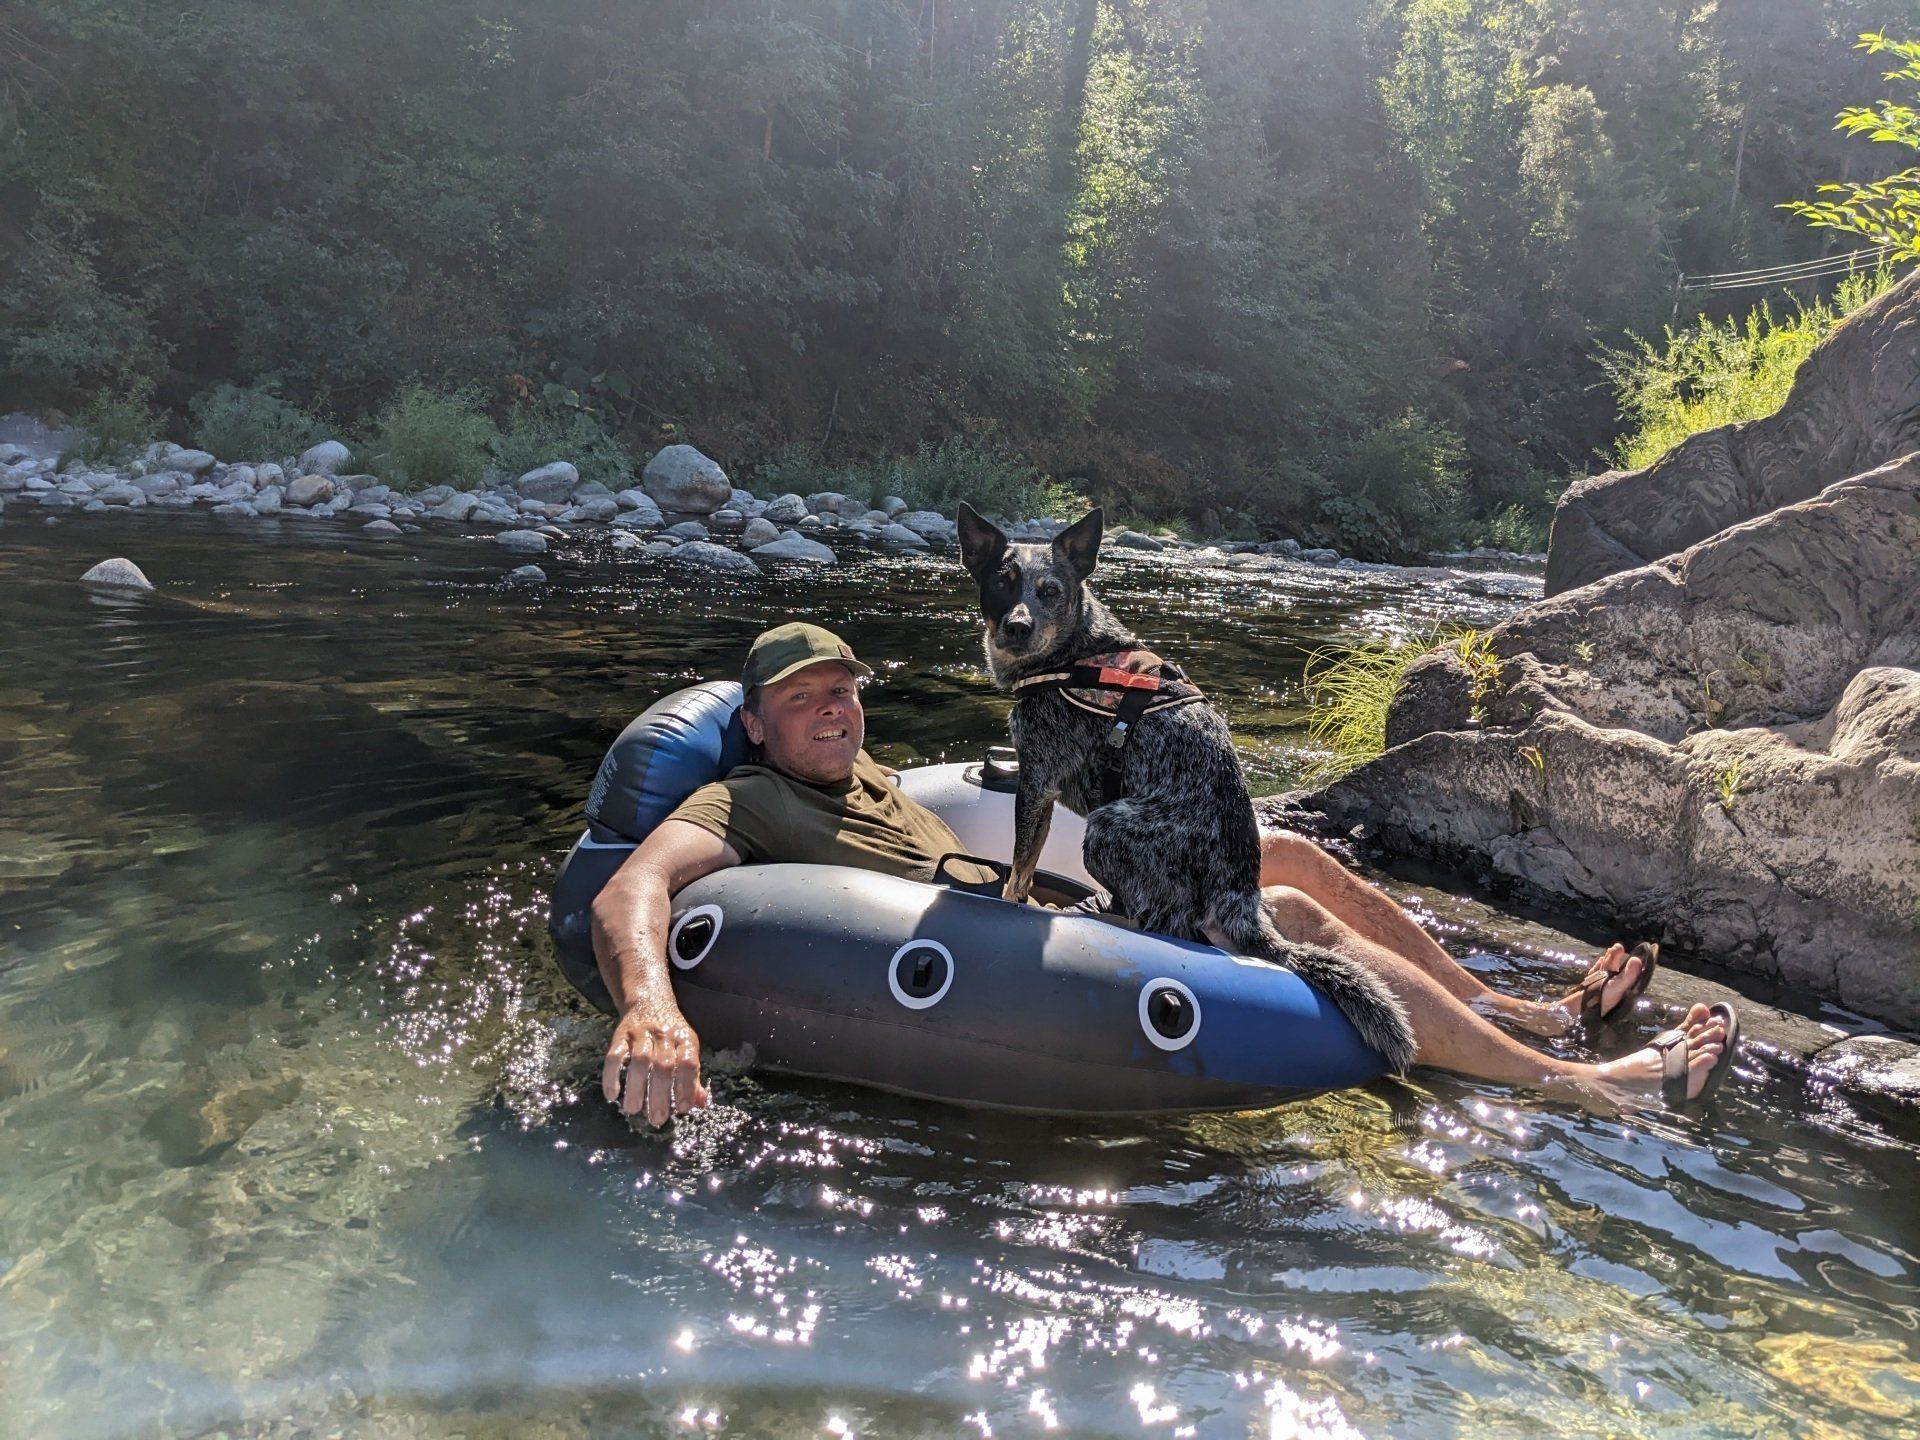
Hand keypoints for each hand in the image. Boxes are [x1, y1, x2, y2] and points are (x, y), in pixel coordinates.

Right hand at [602, 995, 709, 1125]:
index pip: (689, 1063)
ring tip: (633, 1110)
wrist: (650, 1001)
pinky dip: (611, 1076)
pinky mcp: (621, 1035)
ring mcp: (641, 1034)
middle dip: (660, 1094)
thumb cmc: (672, 1035)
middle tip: (657, 1119)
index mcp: (685, 1039)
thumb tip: (701, 1104)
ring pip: (639, 1061)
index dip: (687, 1086)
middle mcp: (664, 1036)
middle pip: (663, 1065)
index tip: (682, 1109)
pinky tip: (612, 1095)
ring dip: (636, 1087)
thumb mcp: (687, 1049)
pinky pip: (614, 1055)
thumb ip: (693, 1077)